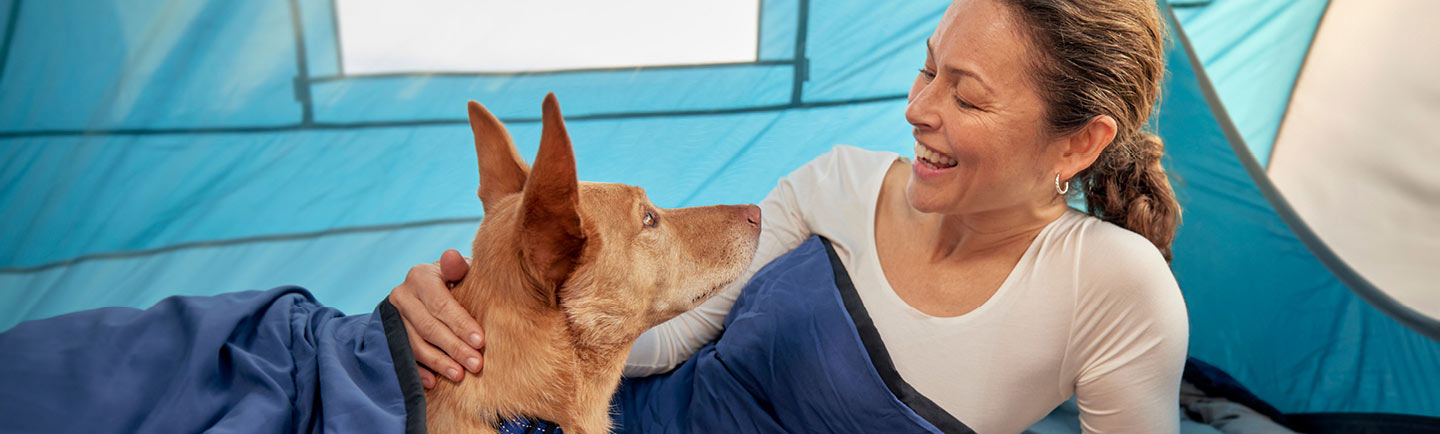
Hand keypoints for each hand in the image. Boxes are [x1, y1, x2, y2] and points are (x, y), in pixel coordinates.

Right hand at [388, 249, 483, 388]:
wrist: (424, 290)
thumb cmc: (452, 280)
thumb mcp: (457, 270)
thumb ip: (458, 267)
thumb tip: (453, 256)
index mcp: (420, 276)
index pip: (441, 304)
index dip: (461, 324)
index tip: (481, 342)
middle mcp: (402, 295)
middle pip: (429, 327)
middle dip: (454, 348)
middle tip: (476, 364)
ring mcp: (393, 317)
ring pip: (416, 344)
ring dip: (439, 362)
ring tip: (459, 375)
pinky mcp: (389, 335)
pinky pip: (404, 356)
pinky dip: (419, 371)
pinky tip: (434, 382)